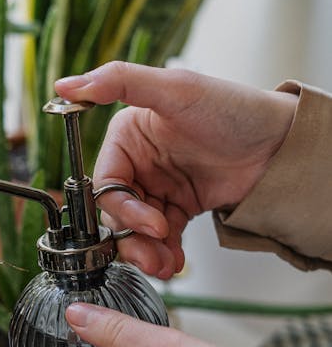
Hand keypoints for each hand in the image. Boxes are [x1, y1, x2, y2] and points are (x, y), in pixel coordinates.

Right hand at [56, 62, 296, 278]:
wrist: (280, 145)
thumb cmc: (231, 109)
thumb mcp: (174, 89)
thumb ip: (119, 82)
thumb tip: (65, 85)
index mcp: (128, 136)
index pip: (105, 181)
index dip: (121, 207)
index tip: (148, 222)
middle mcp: (140, 162)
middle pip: (116, 211)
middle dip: (132, 237)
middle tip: (153, 254)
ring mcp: (160, 187)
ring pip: (135, 229)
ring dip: (146, 251)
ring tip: (165, 264)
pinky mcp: (180, 207)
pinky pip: (161, 237)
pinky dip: (165, 252)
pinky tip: (175, 261)